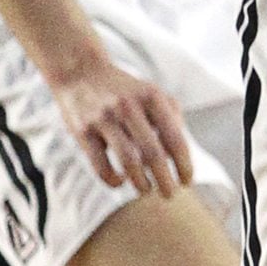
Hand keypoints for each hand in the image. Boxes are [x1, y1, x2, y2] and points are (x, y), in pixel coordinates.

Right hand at [53, 57, 193, 198]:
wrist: (80, 71)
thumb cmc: (125, 91)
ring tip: (146, 190)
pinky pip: (100, 165)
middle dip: (165, 180)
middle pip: (153, 154)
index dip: (184, 164)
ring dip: (141, 184)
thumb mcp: (153, 93)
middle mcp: (129, 106)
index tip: (186, 181)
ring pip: (128, 161)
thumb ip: (172, 118)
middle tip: (169, 194)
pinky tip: (120, 181)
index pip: (175, 139)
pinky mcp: (83, 130)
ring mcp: (104, 118)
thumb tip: (181, 155)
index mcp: (152, 97)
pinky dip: (113, 180)